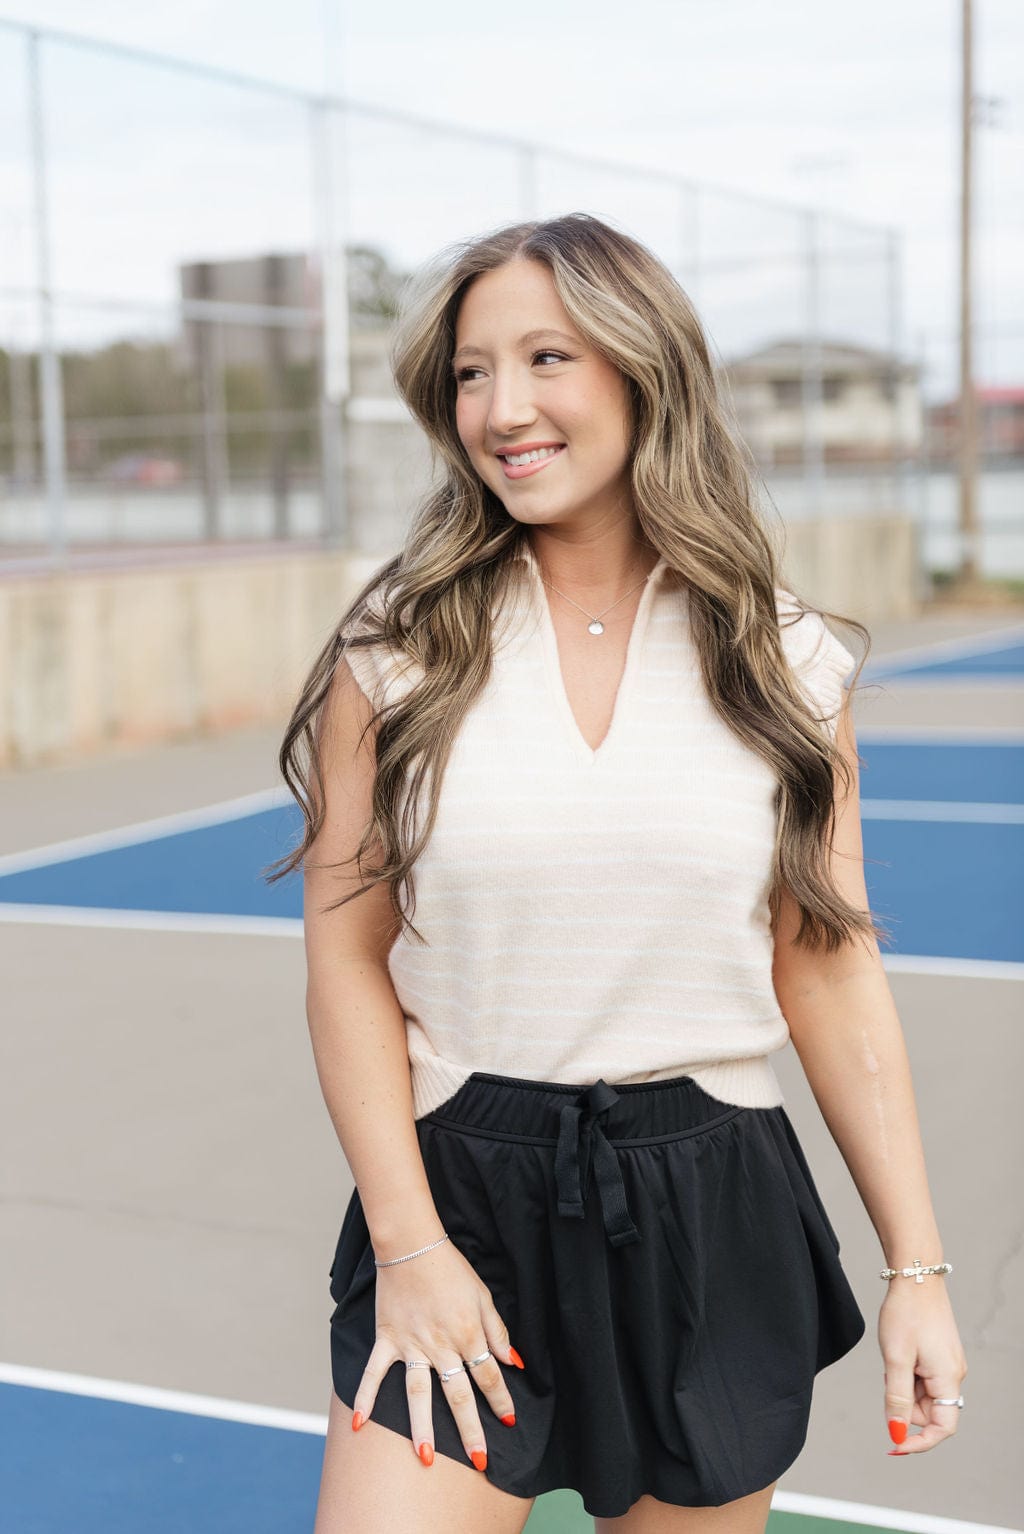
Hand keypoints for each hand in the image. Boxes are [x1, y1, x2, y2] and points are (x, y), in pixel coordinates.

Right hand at [349, 1236, 523, 1469]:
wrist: (412, 1245)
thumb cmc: (451, 1269)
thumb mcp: (483, 1296)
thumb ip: (498, 1332)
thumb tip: (514, 1362)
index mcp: (468, 1336)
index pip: (489, 1378)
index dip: (501, 1400)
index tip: (510, 1421)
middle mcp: (441, 1347)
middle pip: (458, 1397)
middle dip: (471, 1431)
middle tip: (480, 1462)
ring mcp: (411, 1346)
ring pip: (418, 1394)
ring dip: (422, 1427)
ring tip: (425, 1459)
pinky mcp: (387, 1339)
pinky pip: (375, 1373)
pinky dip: (365, 1397)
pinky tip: (359, 1426)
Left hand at [878, 1279, 967, 1453]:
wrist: (915, 1276)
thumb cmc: (905, 1313)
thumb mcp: (895, 1358)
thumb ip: (896, 1399)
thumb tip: (896, 1433)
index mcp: (948, 1379)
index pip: (942, 1428)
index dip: (920, 1442)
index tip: (895, 1445)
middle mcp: (953, 1374)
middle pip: (930, 1411)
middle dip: (905, 1405)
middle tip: (888, 1376)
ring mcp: (947, 1363)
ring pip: (924, 1394)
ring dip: (904, 1387)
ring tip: (894, 1358)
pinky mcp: (940, 1354)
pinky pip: (923, 1378)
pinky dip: (908, 1374)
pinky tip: (899, 1352)